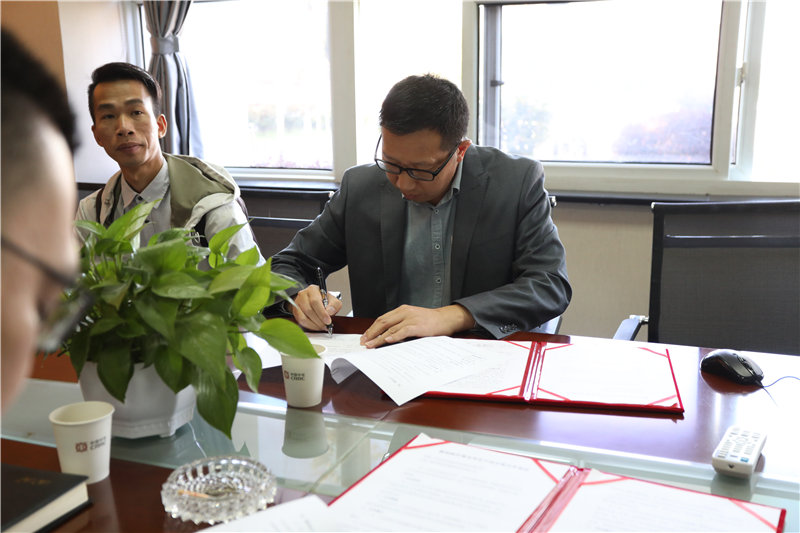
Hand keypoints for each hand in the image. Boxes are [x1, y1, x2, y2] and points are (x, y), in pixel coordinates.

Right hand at [290, 285, 342, 331]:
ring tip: (322, 327)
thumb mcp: (332, 299)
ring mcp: (297, 303)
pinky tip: (316, 327)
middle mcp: (303, 295)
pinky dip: (310, 326)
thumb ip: (334, 305)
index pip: (315, 301)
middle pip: (309, 310)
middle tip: (326, 325)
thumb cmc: (323, 300)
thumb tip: (330, 312)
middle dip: (319, 321)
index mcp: (313, 290)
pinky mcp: (295, 312)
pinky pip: (301, 322)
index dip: (322, 313)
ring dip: (314, 325)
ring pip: (303, 317)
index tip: (328, 321)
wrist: (313, 300)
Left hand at [360, 304, 474, 347]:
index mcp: (402, 310)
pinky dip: (393, 337)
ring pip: (390, 329)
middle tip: (364, 342)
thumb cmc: (431, 321)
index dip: (372, 328)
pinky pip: (402, 331)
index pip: (382, 318)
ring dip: (378, 338)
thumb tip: (386, 336)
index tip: (365, 336)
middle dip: (371, 333)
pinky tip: (386, 341)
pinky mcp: (417, 325)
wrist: (447, 319)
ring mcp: (411, 318)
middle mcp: (405, 312)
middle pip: (382, 322)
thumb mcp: (413, 319)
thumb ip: (401, 324)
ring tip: (371, 345)